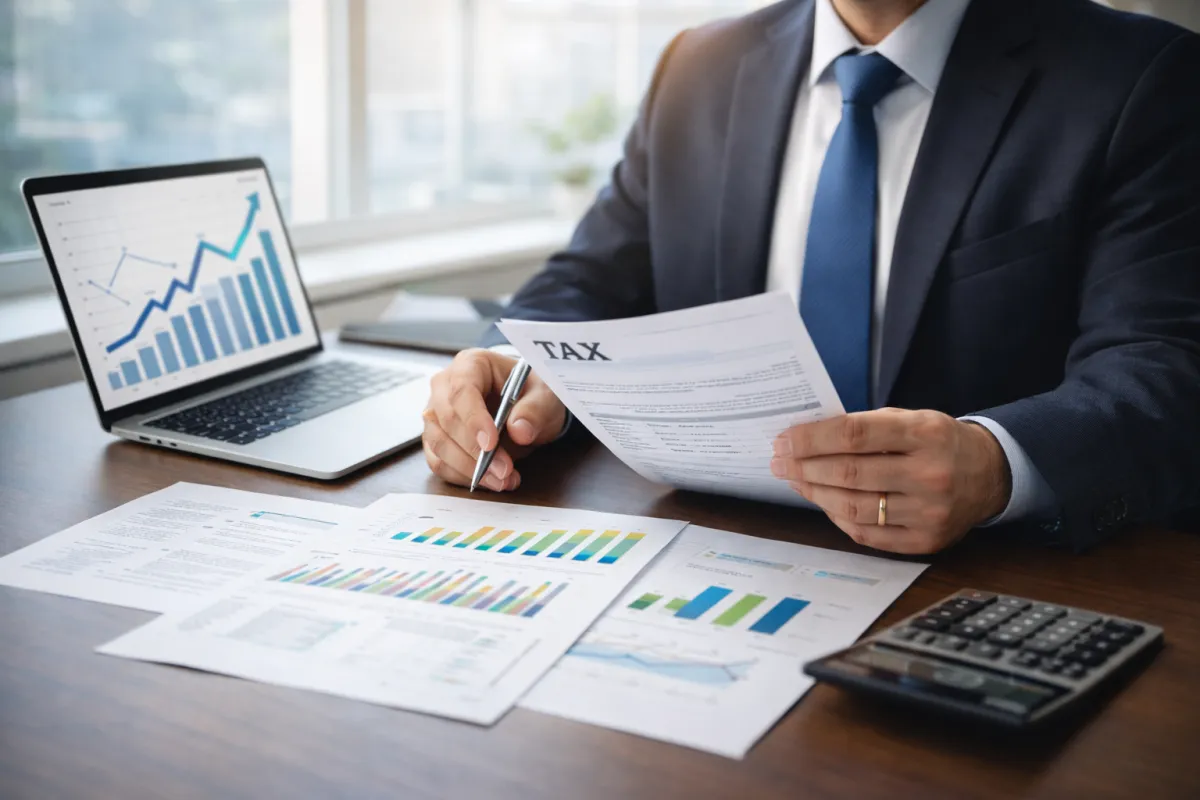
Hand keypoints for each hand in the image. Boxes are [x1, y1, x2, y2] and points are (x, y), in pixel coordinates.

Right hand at [423, 348, 566, 491]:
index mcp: (471, 364)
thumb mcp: (545, 396)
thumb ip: (535, 410)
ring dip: (469, 468)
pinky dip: (463, 476)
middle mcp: (445, 386)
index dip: (473, 419)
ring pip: (439, 444)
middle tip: (504, 470)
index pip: (462, 390)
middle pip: (446, 420)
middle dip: (475, 451)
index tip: (491, 444)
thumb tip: (519, 430)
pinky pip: (439, 462)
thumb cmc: (530, 394)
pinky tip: (490, 481)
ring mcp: (436, 414)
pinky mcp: (437, 439)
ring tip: (503, 479)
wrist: (525, 407)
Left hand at [770, 408, 1010, 554]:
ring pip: (853, 507)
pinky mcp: (925, 541)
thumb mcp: (911, 419)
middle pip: (849, 474)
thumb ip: (865, 427)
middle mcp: (930, 474)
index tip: (784, 440)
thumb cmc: (938, 442)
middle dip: (805, 467)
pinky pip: (866, 533)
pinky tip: (824, 501)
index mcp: (925, 434)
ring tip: (796, 479)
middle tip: (780, 461)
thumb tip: (806, 438)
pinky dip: (837, 517)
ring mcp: (929, 512)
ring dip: (815, 493)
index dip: (812, 439)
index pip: (854, 435)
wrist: (989, 475)